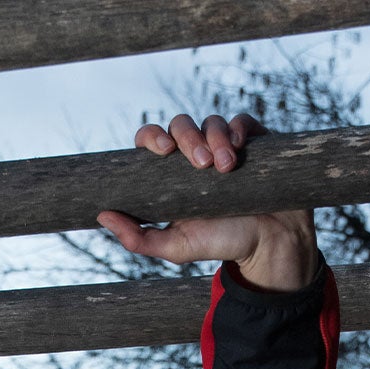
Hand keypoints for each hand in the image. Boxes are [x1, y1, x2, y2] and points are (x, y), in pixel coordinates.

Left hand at [97, 114, 318, 294]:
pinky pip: (240, 120)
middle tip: (202, 166)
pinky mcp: (252, 140)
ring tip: (227, 168)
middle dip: (189, 139)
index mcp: (172, 174)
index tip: (162, 151)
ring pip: (211, 120)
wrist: (268, 244)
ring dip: (216, 139)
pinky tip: (240, 148)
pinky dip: (237, 128)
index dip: (152, 137)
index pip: (152, 141)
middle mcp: (195, 154)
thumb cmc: (220, 244)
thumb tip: (102, 215)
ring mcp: (224, 144)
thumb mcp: (175, 247)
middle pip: (181, 124)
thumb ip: (138, 238)